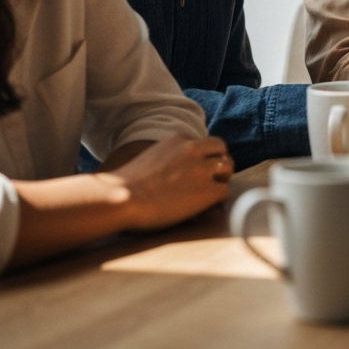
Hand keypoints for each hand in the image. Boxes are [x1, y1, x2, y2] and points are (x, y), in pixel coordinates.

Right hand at [98, 135, 231, 231]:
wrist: (120, 198)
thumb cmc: (125, 185)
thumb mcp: (151, 158)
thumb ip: (169, 158)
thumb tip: (176, 173)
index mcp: (179, 139)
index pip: (204, 143)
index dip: (204, 157)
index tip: (199, 170)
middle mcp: (194, 148)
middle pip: (221, 150)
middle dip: (219, 163)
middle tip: (212, 179)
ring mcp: (203, 169)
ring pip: (228, 168)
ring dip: (222, 179)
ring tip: (211, 194)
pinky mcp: (208, 191)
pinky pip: (224, 192)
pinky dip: (219, 200)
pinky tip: (208, 209)